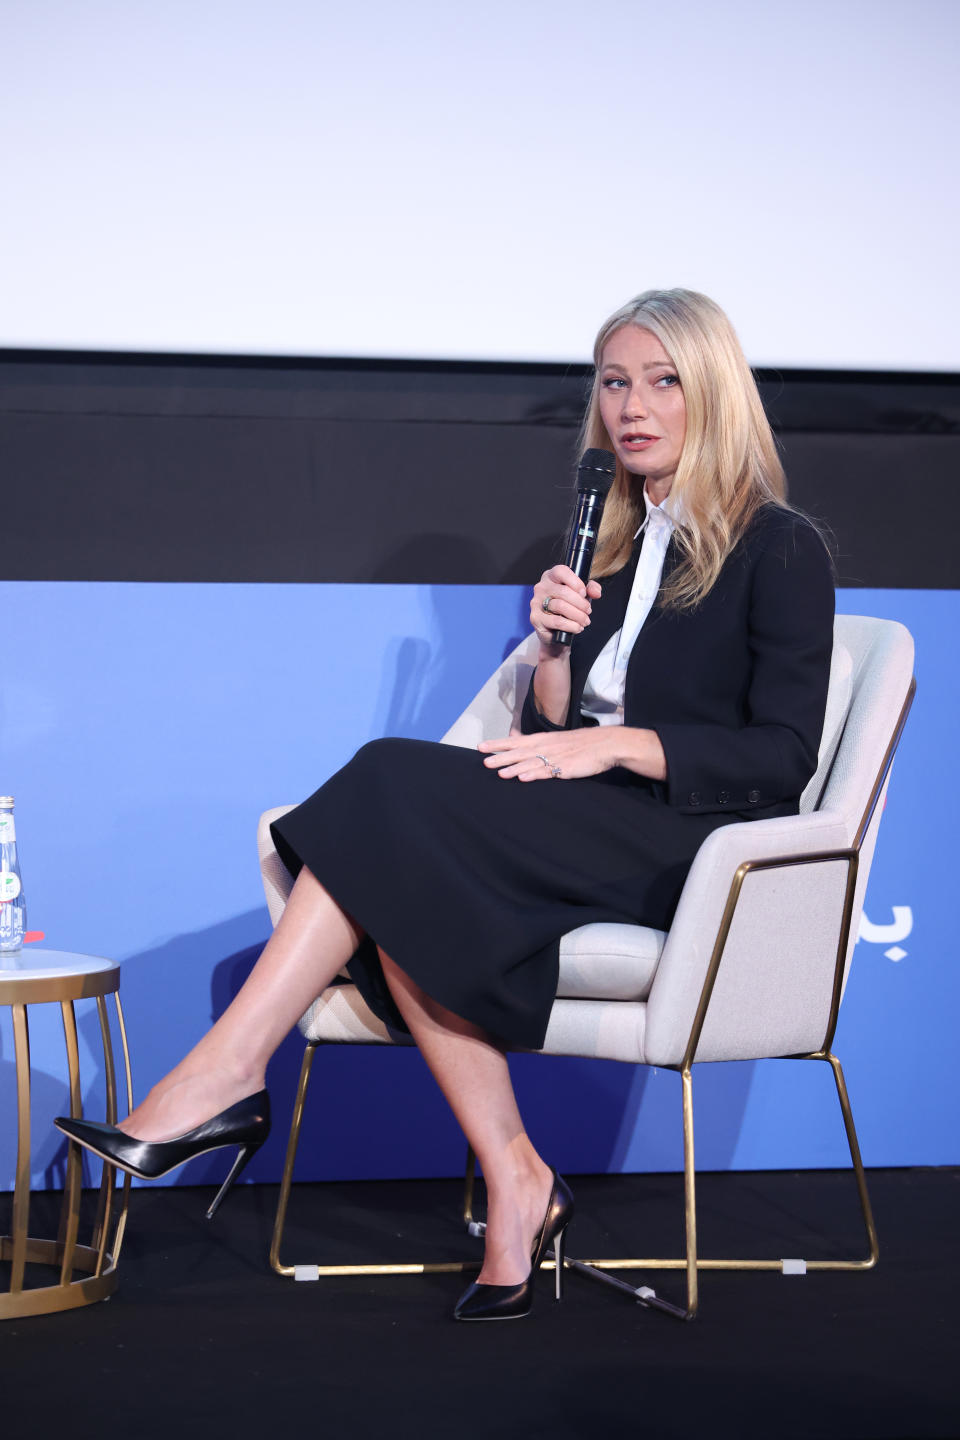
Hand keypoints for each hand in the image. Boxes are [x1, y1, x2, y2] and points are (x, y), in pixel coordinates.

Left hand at [478, 728, 619, 781]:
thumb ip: (538, 743)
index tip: (480, 746)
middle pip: (519, 752)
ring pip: (531, 763)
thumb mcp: (556, 740)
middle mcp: (546, 746)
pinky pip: (547, 772)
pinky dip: (534, 775)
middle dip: (501, 757)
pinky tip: (523, 778)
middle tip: (484, 762)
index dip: (498, 744)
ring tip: (499, 773)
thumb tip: (518, 739)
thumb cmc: (580, 744)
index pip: (515, 741)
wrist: (605, 744)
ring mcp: (555, 757)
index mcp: (542, 739)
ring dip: (514, 768)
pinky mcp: (565, 768)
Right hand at [531, 565, 601, 650]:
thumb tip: (596, 592)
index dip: (575, 582)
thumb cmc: (567, 607)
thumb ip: (591, 589)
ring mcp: (536, 602)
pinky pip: (557, 621)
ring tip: (585, 621)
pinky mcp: (536, 618)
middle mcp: (541, 587)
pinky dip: (571, 625)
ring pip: (560, 606)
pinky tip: (577, 627)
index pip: (561, 571)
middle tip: (588, 611)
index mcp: (551, 576)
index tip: (584, 593)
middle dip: (581, 603)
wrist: (554, 629)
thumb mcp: (581, 595)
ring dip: (578, 615)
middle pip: (563, 591)